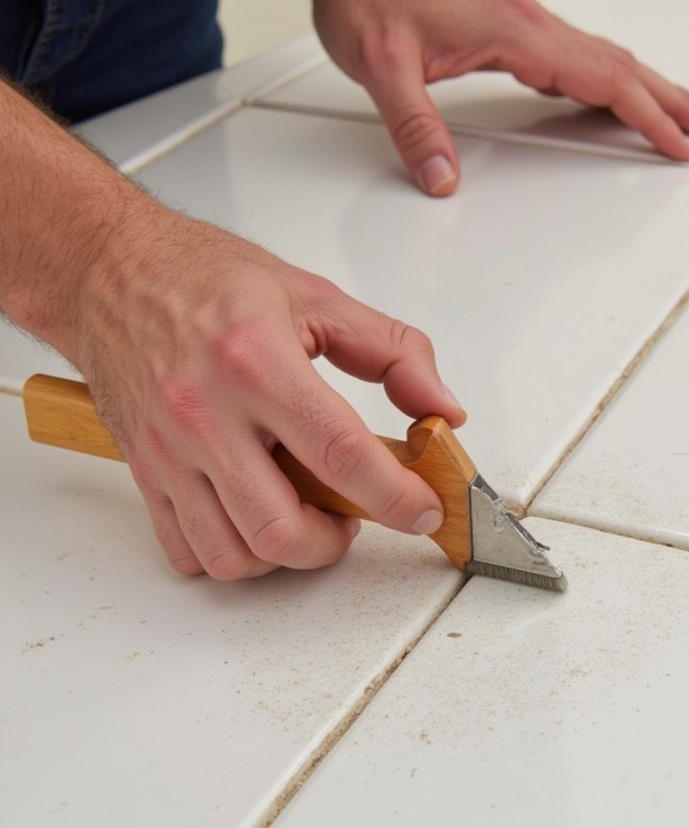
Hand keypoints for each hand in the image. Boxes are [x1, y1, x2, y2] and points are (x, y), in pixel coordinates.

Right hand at [69, 201, 465, 579]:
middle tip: (354, 516)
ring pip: (233, 555)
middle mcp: (205, 414)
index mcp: (256, 362)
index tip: (423, 511)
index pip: (340, 454)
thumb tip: (442, 409)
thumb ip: (394, 353)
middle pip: (281, 528)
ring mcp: (167, 450)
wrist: (106, 271)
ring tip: (305, 517)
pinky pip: (186, 552)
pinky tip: (254, 519)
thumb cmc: (206, 279)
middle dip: (334, 542)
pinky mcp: (143, 472)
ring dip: (286, 555)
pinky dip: (232, 556)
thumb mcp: (315, 297)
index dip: (395, 496)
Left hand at [313, 0, 688, 195]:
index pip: (603, 78)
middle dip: (669, 97)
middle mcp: (528, 21)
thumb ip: (415, 125)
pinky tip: (609, 91)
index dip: (648, 115)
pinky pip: (575, 54)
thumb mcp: (381, 64)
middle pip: (619, 63)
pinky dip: (608, 76)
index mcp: (515, 31)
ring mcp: (521, 20)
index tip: (680, 143)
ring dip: (647, 84)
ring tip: (680, 106)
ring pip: (603, 55)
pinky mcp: (506, 22)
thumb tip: (443, 178)